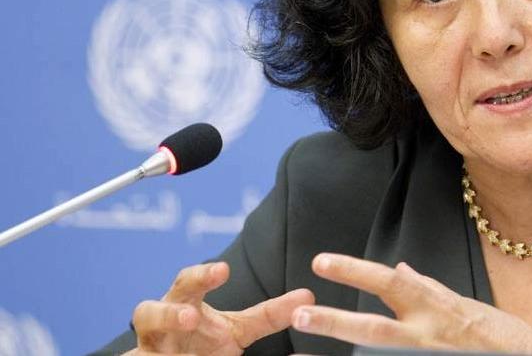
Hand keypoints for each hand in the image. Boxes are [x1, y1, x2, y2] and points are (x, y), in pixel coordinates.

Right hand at [125, 261, 314, 354]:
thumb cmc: (203, 343)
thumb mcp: (237, 330)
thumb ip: (268, 315)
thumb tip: (308, 296)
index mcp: (183, 305)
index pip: (189, 283)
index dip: (203, 275)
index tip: (224, 270)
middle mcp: (157, 326)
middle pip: (149, 310)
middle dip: (167, 312)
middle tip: (190, 317)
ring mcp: (145, 351)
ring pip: (135, 347)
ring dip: (157, 344)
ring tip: (181, 348)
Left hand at [291, 253, 531, 354]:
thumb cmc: (500, 334)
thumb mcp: (463, 303)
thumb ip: (428, 289)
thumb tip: (400, 268)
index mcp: (436, 307)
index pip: (388, 281)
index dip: (353, 271)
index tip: (321, 263)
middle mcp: (428, 335)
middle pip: (373, 329)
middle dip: (335, 322)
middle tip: (299, 316)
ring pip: (379, 354)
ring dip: (347, 350)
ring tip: (307, 350)